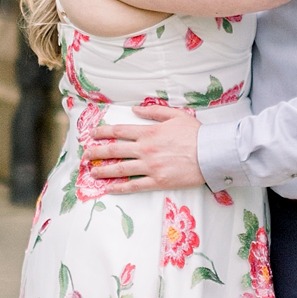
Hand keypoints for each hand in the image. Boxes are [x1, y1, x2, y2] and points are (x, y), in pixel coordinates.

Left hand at [82, 104, 201, 192]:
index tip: (92, 134)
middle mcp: (145, 149)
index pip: (119, 131)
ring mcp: (150, 167)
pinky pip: (134, 185)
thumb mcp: (175, 115)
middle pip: (114, 150)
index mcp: (148, 132)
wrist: (211, 153)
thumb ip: (153, 111)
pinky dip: (120, 187)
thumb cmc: (196, 133)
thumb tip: (134, 109)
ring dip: (103, 171)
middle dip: (97, 152)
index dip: (102, 132)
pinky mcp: (158, 181)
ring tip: (92, 173)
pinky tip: (109, 189)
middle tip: (85, 155)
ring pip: (120, 169)